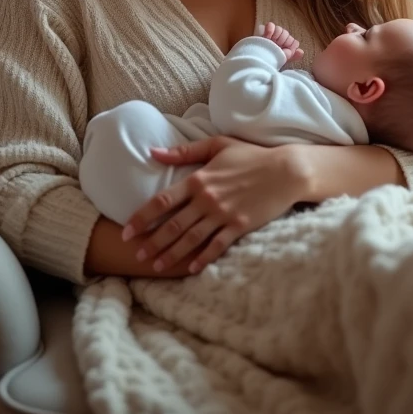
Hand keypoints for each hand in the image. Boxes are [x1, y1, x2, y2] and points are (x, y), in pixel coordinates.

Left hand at [121, 136, 305, 274]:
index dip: (142, 217)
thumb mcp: (217, 145)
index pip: (162, 201)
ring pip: (191, 239)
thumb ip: (184, 151)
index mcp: (199, 179)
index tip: (127, 230)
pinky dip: (203, 258)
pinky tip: (191, 268)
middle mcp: (207, 199)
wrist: (285, 170)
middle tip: (136, 254)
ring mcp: (223, 215)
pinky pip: (217, 246)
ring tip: (156, 265)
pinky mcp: (240, 226)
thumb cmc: (251, 155)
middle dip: (152, 242)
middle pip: (173, 225)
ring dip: (171, 254)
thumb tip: (153, 152)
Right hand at [258, 21, 303, 61]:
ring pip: (280, 29)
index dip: (290, 46)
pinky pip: (270, 25)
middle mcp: (280, 38)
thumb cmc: (270, 60)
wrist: (258, 60)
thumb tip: (301, 51)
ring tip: (271, 43)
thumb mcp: (282, 60)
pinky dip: (270, 30)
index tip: (284, 51)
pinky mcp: (264, 30)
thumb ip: (292, 56)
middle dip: (282, 42)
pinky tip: (267, 36)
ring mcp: (272, 34)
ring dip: (276, 37)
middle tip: (276, 48)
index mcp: (286, 46)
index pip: (294, 42)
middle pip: (287, 34)